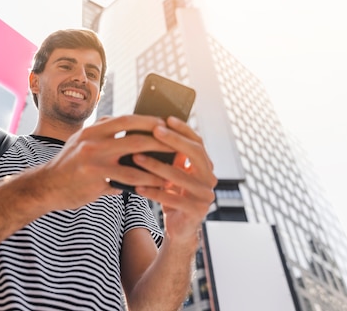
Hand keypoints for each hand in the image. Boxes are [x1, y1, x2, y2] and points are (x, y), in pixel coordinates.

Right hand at [40, 115, 175, 209]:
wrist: (45, 186)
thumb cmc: (68, 164)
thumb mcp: (81, 141)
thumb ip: (101, 133)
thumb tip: (127, 127)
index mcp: (92, 131)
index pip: (125, 120)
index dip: (147, 121)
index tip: (164, 123)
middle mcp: (93, 143)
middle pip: (134, 138)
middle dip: (159, 140)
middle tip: (176, 143)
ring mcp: (94, 162)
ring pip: (135, 162)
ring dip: (157, 165)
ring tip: (172, 168)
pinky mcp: (96, 181)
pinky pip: (127, 182)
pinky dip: (145, 182)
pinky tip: (157, 185)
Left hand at [132, 116, 216, 242]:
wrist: (179, 228)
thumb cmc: (173, 195)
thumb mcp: (173, 173)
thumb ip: (170, 156)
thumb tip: (151, 130)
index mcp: (205, 166)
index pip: (197, 142)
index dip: (183, 130)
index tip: (166, 119)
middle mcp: (210, 178)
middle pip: (196, 154)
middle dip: (174, 140)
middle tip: (155, 131)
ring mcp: (206, 196)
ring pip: (180, 177)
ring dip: (156, 166)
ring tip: (136, 157)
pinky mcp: (196, 211)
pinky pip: (172, 199)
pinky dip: (154, 191)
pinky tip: (138, 186)